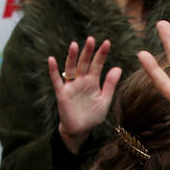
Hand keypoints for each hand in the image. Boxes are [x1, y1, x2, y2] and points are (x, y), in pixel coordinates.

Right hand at [48, 37, 122, 154]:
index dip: (101, 54)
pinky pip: (56, 80)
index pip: (97, 64)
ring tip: (74, 45)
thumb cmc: (92, 115)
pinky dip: (53, 71)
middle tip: (91, 39)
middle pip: (84, 63)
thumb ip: (110, 85)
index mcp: (93, 82)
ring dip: (72, 57)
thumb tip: (118, 68)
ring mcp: (71, 86)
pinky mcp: (62, 94)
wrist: (80, 130)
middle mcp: (81, 81)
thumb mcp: (104, 100)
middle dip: (87, 52)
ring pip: (71, 68)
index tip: (107, 42)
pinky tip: (52, 59)